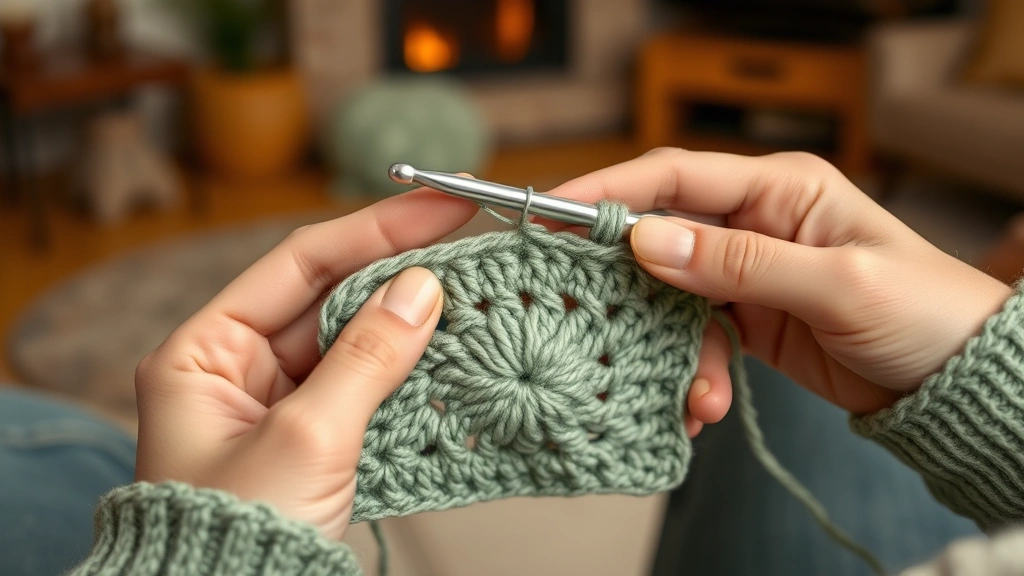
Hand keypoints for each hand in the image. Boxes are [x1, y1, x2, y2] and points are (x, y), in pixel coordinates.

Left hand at [133, 189, 476, 538]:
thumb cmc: (235, 541)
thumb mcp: (306, 440)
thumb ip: (365, 358)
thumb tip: (423, 290)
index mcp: (203, 353)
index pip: (300, 263)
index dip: (375, 227)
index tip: (441, 200)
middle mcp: (238, 368)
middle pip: (331, 293)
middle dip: (399, 267)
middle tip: (468, 233)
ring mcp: (280, 402)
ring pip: (355, 338)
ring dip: (411, 316)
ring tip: (472, 284)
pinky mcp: (315, 435)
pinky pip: (366, 382)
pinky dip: (408, 366)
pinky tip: (451, 345)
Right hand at [550, 149, 1013, 415]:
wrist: (956, 383)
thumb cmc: (923, 312)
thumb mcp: (836, 285)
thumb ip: (740, 262)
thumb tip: (647, 240)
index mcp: (780, 190)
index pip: (675, 177)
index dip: (609, 192)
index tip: (551, 215)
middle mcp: (755, 223)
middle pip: (660, 238)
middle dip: (626, 284)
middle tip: (583, 316)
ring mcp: (747, 274)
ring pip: (671, 300)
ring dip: (668, 348)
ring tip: (696, 398)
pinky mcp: (747, 320)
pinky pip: (694, 338)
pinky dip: (691, 374)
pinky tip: (704, 407)